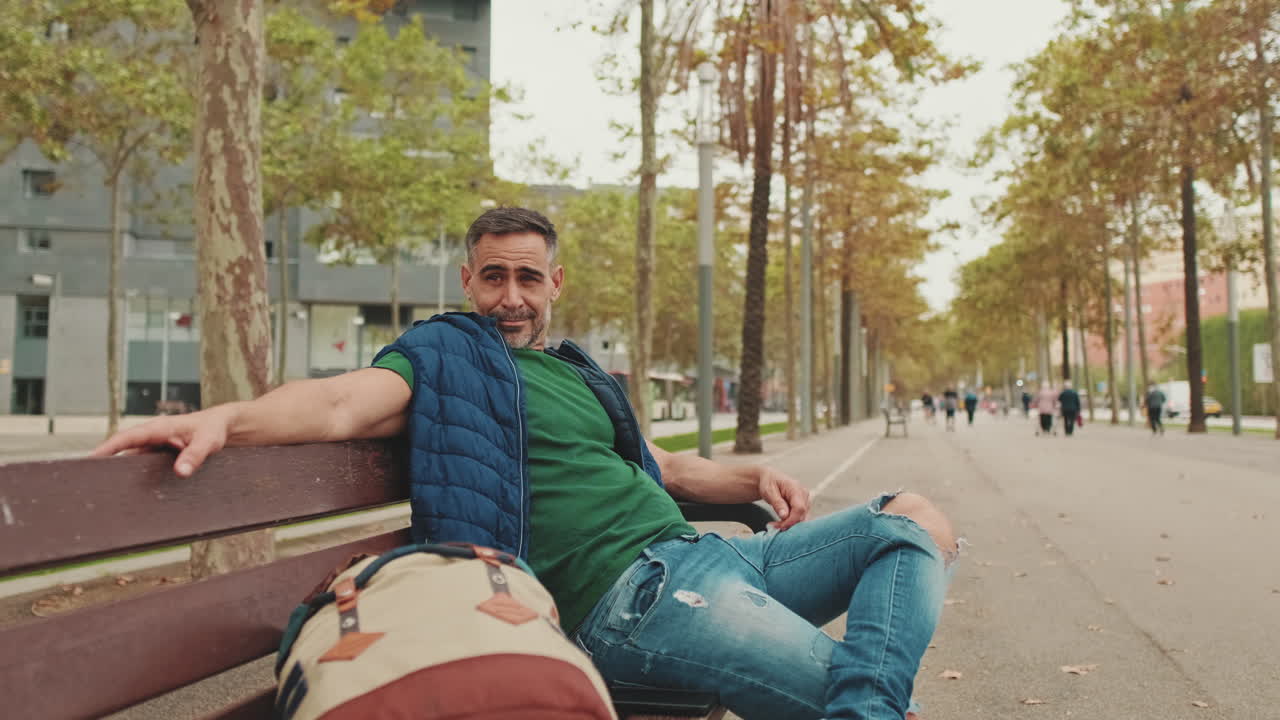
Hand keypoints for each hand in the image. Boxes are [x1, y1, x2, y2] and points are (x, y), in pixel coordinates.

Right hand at [91, 406, 234, 477]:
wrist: (221, 425)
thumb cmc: (213, 430)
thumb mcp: (208, 442)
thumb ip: (195, 455)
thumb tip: (181, 472)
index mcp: (160, 428)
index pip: (129, 437)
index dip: (109, 447)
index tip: (92, 458)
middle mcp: (152, 436)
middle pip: (124, 450)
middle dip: (106, 462)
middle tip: (89, 480)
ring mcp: (154, 446)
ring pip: (132, 459)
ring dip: (121, 471)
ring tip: (105, 490)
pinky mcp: (158, 455)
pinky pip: (143, 465)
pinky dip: (135, 475)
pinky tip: (129, 491)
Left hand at [757, 467, 810, 530]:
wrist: (770, 478)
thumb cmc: (769, 482)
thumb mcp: (769, 491)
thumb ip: (777, 503)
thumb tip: (785, 516)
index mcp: (796, 488)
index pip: (799, 508)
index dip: (791, 520)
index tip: (780, 527)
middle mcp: (804, 494)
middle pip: (801, 515)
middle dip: (788, 524)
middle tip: (773, 526)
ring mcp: (805, 501)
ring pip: (801, 518)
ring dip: (788, 524)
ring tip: (774, 524)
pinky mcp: (803, 506)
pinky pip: (799, 518)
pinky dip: (789, 523)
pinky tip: (780, 523)